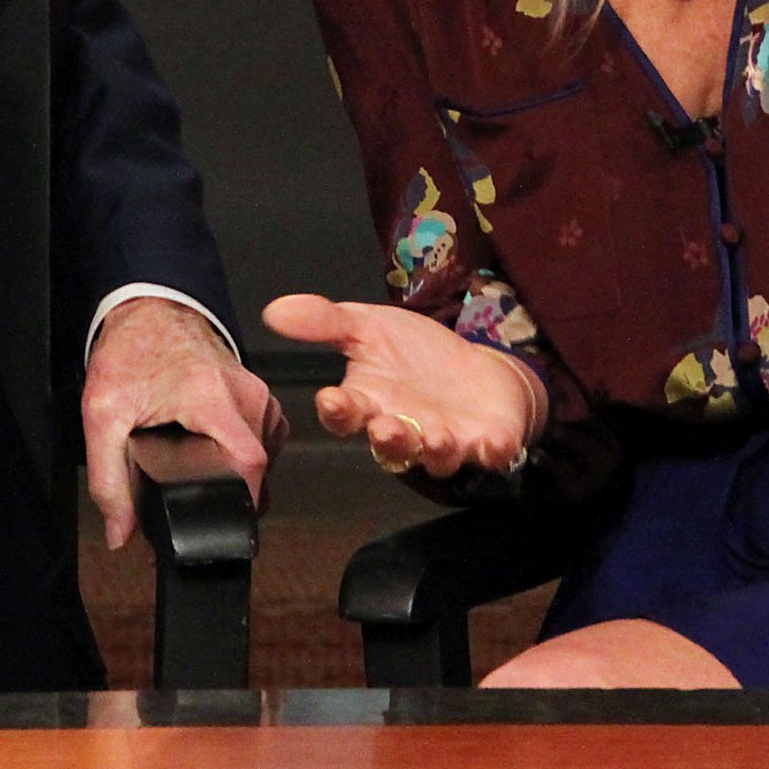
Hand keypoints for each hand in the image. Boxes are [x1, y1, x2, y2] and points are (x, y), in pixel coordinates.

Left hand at [80, 297, 284, 549]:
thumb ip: (108, 480)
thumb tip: (121, 533)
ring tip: (201, 469)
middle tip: (192, 496)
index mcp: (212, 397)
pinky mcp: (258, 395)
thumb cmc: (131, 352)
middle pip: (258, 467)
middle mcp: (245, 393)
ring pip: (264, 455)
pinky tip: (216, 453)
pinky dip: (244, 454)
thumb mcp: (103, 416)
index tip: (217, 521)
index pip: (249, 464)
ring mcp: (257, 393)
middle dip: (228, 494)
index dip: (237, 502)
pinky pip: (265, 439)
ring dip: (236, 474)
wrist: (149, 310)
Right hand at [261, 293, 543, 477]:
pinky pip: (491, 454)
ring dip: (435, 449)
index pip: (346, 415)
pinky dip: (493, 451)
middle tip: (385, 426)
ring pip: (436, 457)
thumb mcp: (368, 326)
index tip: (331, 399)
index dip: (338, 411)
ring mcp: (447, 441)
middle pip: (392, 444)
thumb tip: (274, 311)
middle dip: (389, 438)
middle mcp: (405, 431)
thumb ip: (325, 321)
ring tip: (435, 436)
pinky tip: (494, 443)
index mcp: (370, 404)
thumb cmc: (415, 354)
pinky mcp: (488, 443)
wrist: (476, 368)